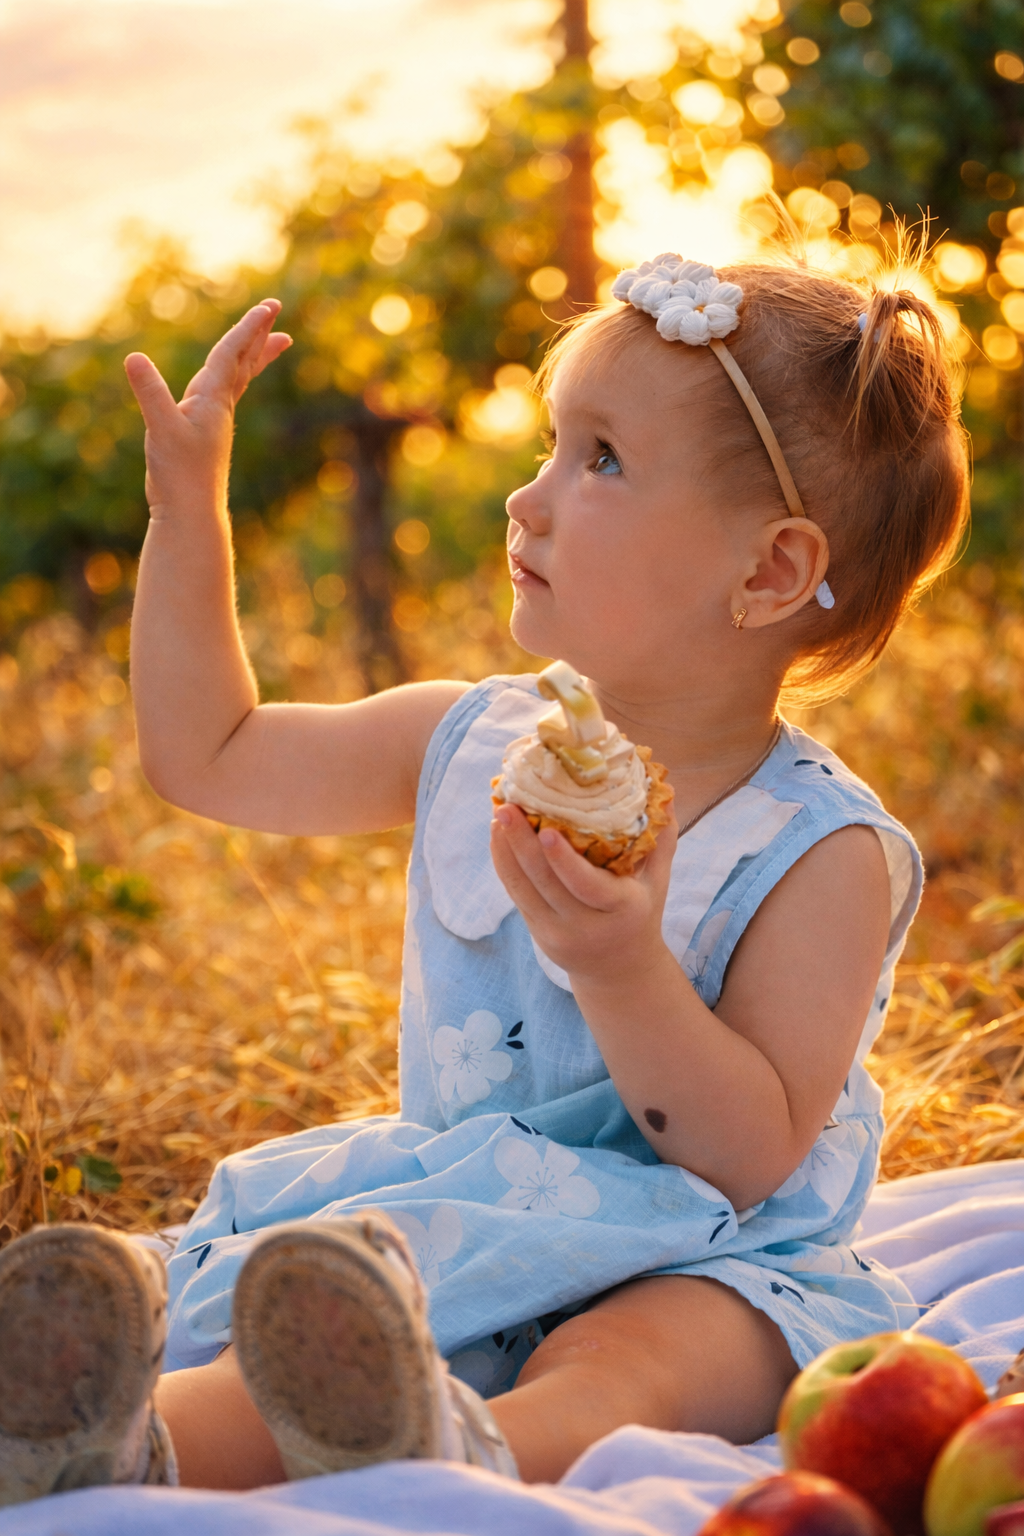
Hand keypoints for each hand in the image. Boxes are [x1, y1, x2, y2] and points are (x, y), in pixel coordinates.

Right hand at [124, 301, 291, 516]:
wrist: (190, 514)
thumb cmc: (179, 474)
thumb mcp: (161, 429)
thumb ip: (150, 393)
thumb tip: (134, 359)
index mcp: (212, 400)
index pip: (232, 354)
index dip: (248, 328)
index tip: (269, 307)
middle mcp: (218, 407)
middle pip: (243, 362)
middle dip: (258, 335)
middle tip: (276, 312)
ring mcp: (213, 421)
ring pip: (238, 379)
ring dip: (252, 356)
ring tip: (272, 342)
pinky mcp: (204, 436)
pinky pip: (223, 397)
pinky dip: (229, 382)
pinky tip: (223, 384)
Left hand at [490, 800, 677, 984]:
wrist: (620, 972)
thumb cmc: (641, 915)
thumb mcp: (658, 883)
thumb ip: (661, 840)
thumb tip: (667, 793)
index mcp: (622, 909)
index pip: (588, 885)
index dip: (564, 860)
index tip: (546, 830)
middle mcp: (587, 926)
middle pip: (547, 883)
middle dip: (523, 844)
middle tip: (508, 808)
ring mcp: (557, 933)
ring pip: (524, 889)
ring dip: (506, 851)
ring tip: (498, 817)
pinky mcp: (538, 934)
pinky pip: (516, 896)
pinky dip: (505, 866)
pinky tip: (498, 839)